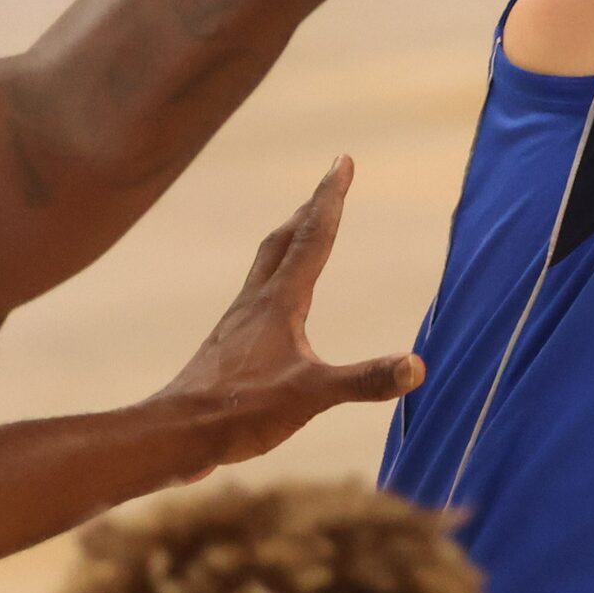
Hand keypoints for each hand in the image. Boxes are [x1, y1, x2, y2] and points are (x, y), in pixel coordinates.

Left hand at [152, 157, 422, 474]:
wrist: (176, 432)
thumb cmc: (240, 412)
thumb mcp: (310, 396)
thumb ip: (364, 381)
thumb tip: (417, 366)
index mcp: (280, 303)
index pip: (313, 238)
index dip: (330, 197)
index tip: (342, 160)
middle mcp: (257, 302)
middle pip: (285, 240)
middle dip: (310, 210)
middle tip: (328, 184)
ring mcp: (239, 323)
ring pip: (267, 265)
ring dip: (290, 239)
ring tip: (302, 230)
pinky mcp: (229, 346)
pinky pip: (258, 295)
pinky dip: (275, 279)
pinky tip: (278, 306)